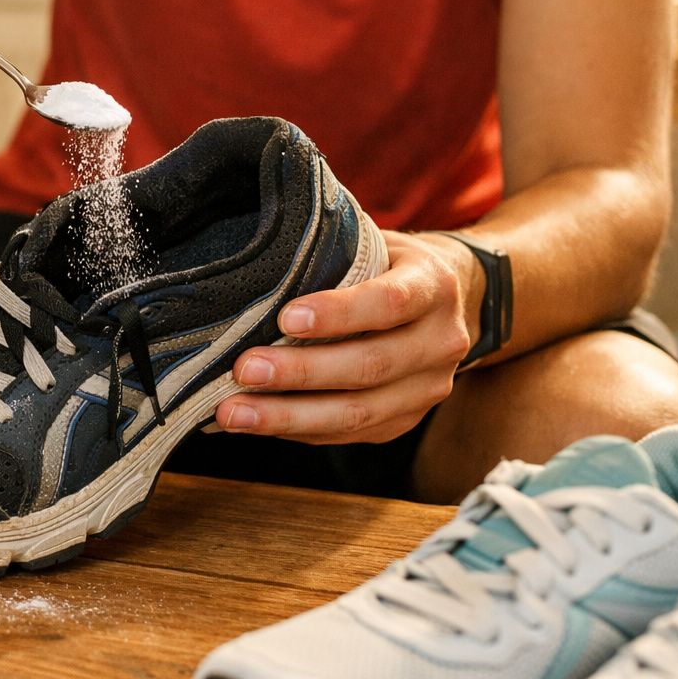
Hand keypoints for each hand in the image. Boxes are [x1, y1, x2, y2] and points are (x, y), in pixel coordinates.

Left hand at [215, 231, 474, 443]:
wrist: (443, 304)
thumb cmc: (386, 266)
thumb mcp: (373, 245)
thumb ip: (332, 257)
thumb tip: (256, 273)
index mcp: (434, 287)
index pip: (390, 302)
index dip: (339, 313)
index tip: (285, 318)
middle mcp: (441, 342)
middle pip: (370, 366)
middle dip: (301, 372)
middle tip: (244, 369)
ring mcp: (428, 389)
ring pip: (357, 412)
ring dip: (288, 415)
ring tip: (234, 412)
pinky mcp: (404, 421)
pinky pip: (348, 433)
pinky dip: (297, 429)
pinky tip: (255, 423)